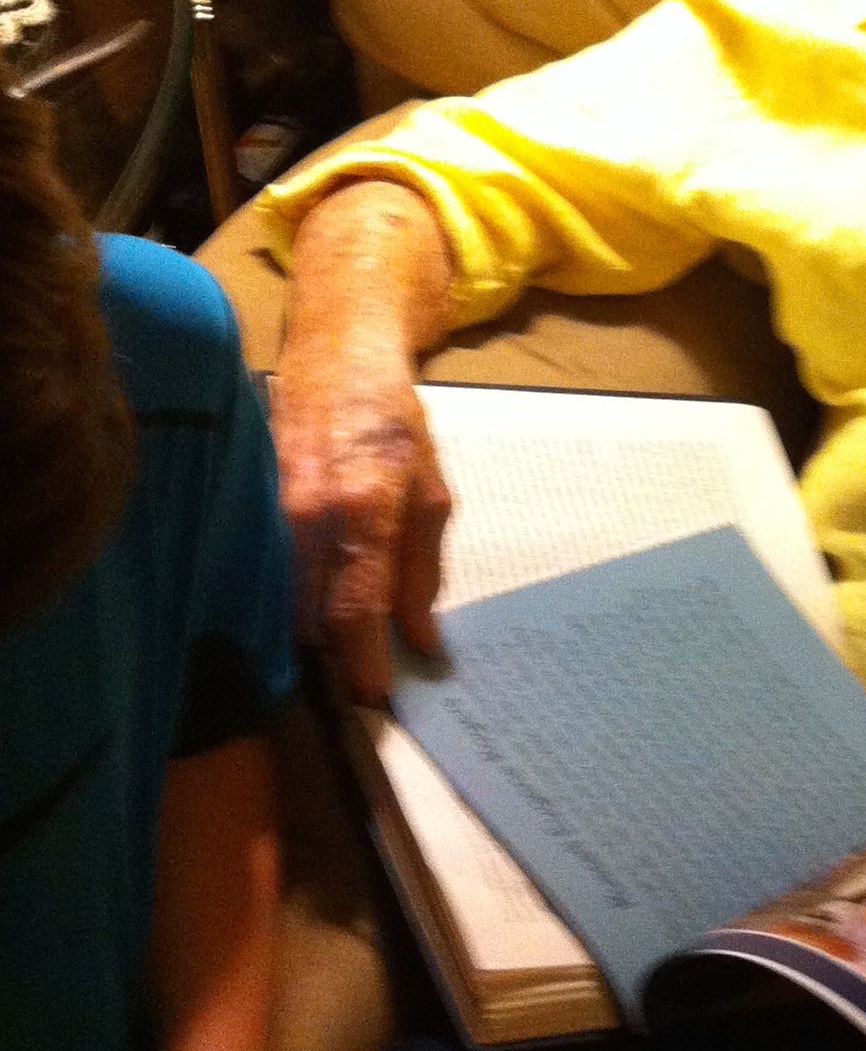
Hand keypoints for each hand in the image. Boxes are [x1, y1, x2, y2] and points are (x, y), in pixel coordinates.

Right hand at [273, 332, 450, 699]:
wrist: (335, 353)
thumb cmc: (393, 421)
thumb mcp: (432, 489)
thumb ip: (423, 568)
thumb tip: (421, 638)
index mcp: (364, 508)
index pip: (356, 606)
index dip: (363, 661)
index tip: (375, 697)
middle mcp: (309, 514)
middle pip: (309, 615)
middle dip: (332, 660)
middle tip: (352, 693)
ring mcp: (271, 509)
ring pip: (280, 597)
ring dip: (304, 637)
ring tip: (330, 664)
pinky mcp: (249, 504)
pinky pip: (262, 570)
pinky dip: (281, 600)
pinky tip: (298, 618)